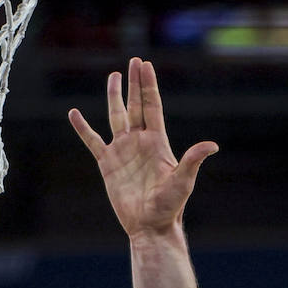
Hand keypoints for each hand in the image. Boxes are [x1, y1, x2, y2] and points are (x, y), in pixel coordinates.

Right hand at [69, 56, 217, 241]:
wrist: (150, 226)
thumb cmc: (169, 207)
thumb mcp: (182, 182)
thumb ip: (193, 160)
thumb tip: (212, 146)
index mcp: (157, 143)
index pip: (152, 106)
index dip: (148, 85)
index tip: (145, 64)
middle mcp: (140, 142)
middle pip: (136, 105)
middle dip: (135, 83)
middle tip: (134, 62)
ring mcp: (123, 151)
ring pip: (117, 117)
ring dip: (114, 97)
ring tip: (113, 77)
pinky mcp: (108, 164)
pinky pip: (93, 141)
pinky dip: (83, 128)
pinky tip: (74, 114)